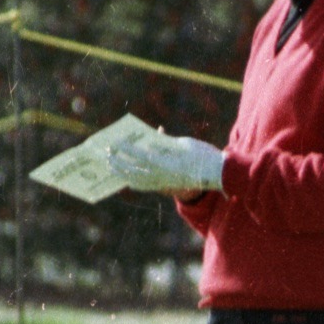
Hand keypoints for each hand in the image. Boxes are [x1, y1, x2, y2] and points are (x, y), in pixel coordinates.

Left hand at [108, 135, 224, 195]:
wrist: (217, 175)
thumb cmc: (201, 155)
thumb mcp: (183, 144)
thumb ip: (166, 141)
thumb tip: (154, 135)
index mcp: (166, 164)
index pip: (140, 156)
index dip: (125, 150)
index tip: (113, 144)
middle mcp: (161, 176)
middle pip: (133, 170)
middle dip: (118, 162)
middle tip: (106, 155)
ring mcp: (163, 184)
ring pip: (137, 180)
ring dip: (122, 173)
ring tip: (111, 166)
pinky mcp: (166, 188)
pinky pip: (146, 186)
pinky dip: (134, 182)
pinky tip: (127, 180)